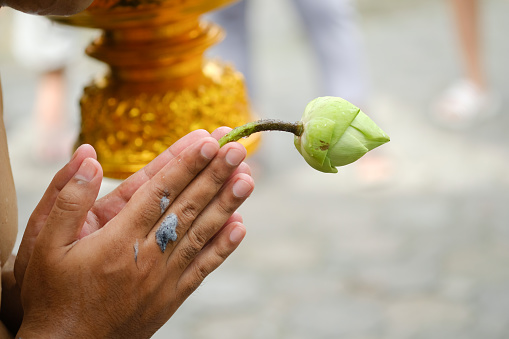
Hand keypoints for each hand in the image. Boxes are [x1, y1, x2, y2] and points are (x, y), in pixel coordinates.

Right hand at [16, 129, 253, 337]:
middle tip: (238, 148)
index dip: (185, 164)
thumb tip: (88, 157)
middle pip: (187, 206)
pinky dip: (224, 246)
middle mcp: (148, 255)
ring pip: (201, 233)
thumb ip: (68, 200)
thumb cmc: (54, 295)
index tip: (207, 141)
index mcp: (118, 238)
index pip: (159, 192)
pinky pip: (203, 267)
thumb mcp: (45, 246)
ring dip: (226, 204)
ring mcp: (164, 278)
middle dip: (214, 175)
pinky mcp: (172, 296)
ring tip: (247, 179)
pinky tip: (240, 226)